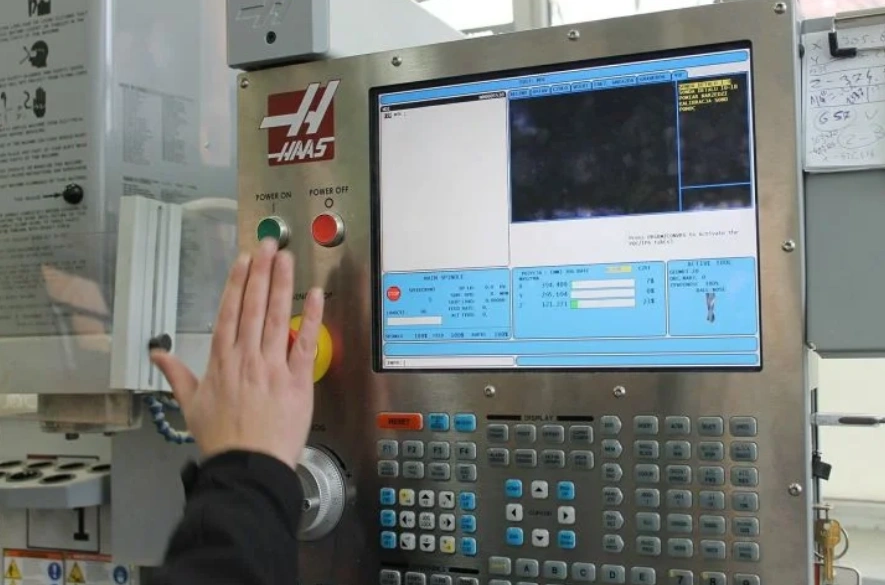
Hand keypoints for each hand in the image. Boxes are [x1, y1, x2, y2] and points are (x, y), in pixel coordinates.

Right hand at [150, 239, 324, 468]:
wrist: (247, 466)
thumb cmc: (221, 439)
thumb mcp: (190, 405)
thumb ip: (176, 375)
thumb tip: (157, 355)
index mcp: (221, 361)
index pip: (230, 312)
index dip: (238, 283)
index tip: (244, 260)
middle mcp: (246, 358)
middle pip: (253, 306)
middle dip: (261, 273)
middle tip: (269, 245)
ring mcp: (272, 367)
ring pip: (276, 317)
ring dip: (282, 285)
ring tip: (286, 258)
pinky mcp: (296, 380)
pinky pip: (305, 343)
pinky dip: (310, 318)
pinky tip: (315, 295)